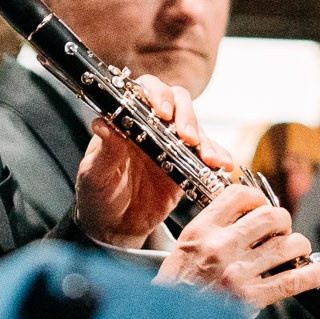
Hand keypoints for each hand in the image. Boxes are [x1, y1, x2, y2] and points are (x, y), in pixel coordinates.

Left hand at [74, 73, 221, 246]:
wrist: (115, 226)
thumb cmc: (99, 194)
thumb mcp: (96, 174)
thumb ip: (105, 150)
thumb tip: (102, 124)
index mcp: (127, 120)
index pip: (145, 91)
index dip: (157, 95)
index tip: (162, 112)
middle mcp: (153, 125)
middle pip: (178, 102)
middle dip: (186, 116)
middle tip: (187, 138)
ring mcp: (172, 144)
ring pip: (196, 128)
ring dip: (206, 141)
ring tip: (210, 159)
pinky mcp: (187, 165)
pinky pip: (207, 155)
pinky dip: (219, 157)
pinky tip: (224, 165)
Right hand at [154, 185, 319, 307]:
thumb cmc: (175, 289)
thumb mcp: (184, 247)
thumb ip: (213, 228)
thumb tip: (246, 215)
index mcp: (202, 230)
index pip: (240, 196)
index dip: (258, 198)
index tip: (262, 206)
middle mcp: (222, 247)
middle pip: (272, 216)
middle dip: (282, 222)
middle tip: (280, 232)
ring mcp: (239, 272)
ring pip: (289, 245)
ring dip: (298, 246)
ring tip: (295, 252)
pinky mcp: (252, 297)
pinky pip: (294, 280)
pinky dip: (314, 275)